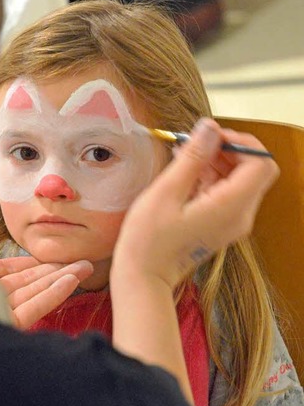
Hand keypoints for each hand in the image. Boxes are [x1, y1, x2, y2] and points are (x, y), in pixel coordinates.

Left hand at [0, 256, 93, 328]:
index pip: (5, 269)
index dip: (30, 262)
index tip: (53, 255)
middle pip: (25, 282)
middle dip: (53, 270)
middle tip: (82, 261)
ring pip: (33, 294)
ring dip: (59, 280)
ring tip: (85, 267)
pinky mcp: (5, 328)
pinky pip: (31, 309)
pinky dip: (51, 295)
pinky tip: (71, 281)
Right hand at [109, 117, 278, 403]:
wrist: (144, 277)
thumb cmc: (148, 239)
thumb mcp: (166, 192)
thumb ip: (192, 157)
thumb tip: (210, 128)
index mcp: (231, 206)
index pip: (260, 163)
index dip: (240, 142)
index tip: (209, 137)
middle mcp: (241, 216)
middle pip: (253, 170)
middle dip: (227, 150)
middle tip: (193, 145)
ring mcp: (232, 223)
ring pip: (239, 181)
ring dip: (217, 163)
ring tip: (183, 158)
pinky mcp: (221, 226)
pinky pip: (226, 194)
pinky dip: (211, 179)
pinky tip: (183, 176)